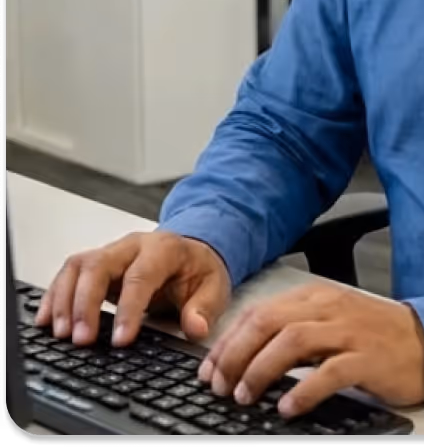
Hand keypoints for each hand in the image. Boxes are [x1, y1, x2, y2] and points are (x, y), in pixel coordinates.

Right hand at [34, 231, 231, 347]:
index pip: (141, 276)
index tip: (121, 340)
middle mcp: (133, 246)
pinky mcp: (97, 264)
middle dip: (87, 303)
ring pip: (79, 267)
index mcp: (164, 249)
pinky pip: (69, 273)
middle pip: (100, 266)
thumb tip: (196, 327)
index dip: (129, 309)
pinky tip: (46, 319)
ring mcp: (112, 252)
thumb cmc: (198, 271)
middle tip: (82, 340)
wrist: (191, 253)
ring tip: (61, 334)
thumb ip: (205, 308)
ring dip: (65, 300)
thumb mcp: (214, 288)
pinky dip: (54, 295)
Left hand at [199, 282, 423, 418]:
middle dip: (236, 354)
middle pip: (270, 323)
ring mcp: (349, 332)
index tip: (208, 369)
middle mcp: (329, 308)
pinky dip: (303, 390)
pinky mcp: (367, 358)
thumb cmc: (375, 336)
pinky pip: (329, 372)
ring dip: (262, 370)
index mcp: (317, 298)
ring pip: (293, 342)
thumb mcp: (332, 323)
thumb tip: (247, 357)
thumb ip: (295, 331)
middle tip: (219, 385)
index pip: (260, 312)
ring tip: (246, 396)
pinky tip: (287, 407)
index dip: (229, 341)